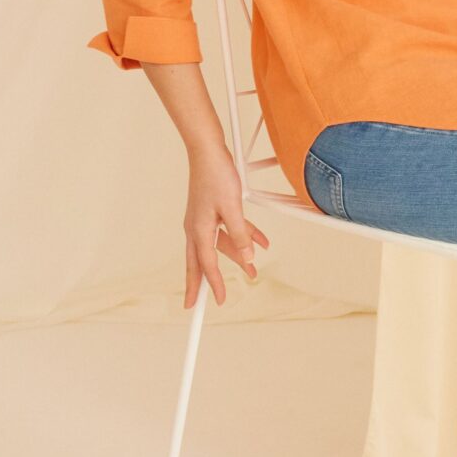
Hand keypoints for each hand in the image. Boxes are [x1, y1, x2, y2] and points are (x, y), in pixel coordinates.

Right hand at [182, 152, 269, 308]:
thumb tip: (247, 257)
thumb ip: (240, 234)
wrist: (207, 151)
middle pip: (201, 263)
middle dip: (206, 283)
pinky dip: (241, 237)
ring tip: (253, 270)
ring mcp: (202, 220)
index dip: (213, 285)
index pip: (206, 265)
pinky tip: (260, 242)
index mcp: (198, 230)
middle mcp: (196, 228)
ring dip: (236, 257)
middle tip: (206, 304)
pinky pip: (225, 231)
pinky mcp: (210, 212)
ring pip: (218, 247)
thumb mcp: (233, 207)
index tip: (217, 302)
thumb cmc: (216, 175)